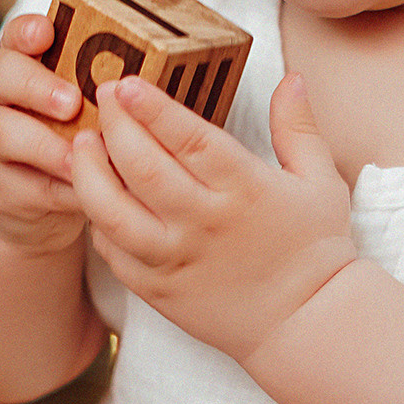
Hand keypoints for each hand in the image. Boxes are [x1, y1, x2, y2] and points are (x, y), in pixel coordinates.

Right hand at [0, 13, 87, 256]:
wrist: (53, 204)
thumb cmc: (88, 142)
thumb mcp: (98, 112)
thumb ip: (111, 94)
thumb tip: (154, 86)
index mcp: (28, 65)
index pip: (16, 35)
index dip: (27, 31)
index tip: (47, 33)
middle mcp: (2, 96)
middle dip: (34, 84)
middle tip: (71, 103)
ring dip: (43, 144)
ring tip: (79, 158)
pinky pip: (18, 183)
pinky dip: (53, 188)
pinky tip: (82, 191)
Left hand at [70, 67, 356, 363]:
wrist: (306, 325)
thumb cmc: (314, 250)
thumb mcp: (320, 182)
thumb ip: (298, 128)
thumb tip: (293, 79)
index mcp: (245, 189)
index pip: (190, 138)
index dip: (153, 108)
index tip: (128, 83)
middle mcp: (205, 222)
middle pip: (143, 166)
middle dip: (114, 125)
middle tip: (102, 97)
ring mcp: (177, 259)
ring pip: (114, 212)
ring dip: (89, 174)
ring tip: (82, 144)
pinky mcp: (159, 289)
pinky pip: (114, 253)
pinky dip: (97, 222)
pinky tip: (94, 197)